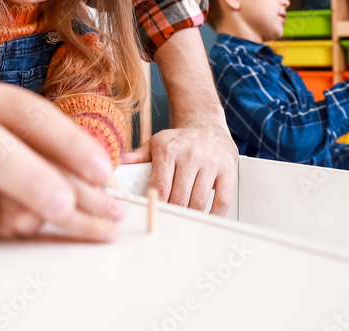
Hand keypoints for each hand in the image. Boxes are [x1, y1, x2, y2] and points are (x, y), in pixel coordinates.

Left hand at [143, 27, 237, 216]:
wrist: (207, 125)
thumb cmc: (180, 139)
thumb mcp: (157, 142)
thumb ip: (138, 156)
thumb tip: (120, 162)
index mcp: (169, 150)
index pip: (161, 186)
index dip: (157, 205)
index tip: (153, 216)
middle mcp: (190, 155)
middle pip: (179, 198)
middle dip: (172, 214)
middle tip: (167, 223)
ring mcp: (211, 163)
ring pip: (199, 201)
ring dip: (190, 216)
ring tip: (183, 220)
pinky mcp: (227, 171)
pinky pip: (222, 200)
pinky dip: (214, 215)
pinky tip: (206, 218)